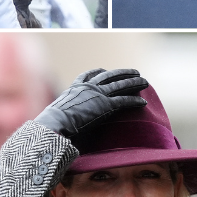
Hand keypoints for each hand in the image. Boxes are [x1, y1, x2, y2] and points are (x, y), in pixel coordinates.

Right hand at [34, 68, 148, 138]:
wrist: (54, 124)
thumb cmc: (51, 125)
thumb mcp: (56, 115)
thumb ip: (63, 115)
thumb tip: (58, 126)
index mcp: (74, 89)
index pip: (88, 75)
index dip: (98, 72)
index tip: (104, 70)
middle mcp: (87, 87)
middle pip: (109, 76)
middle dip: (122, 73)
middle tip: (133, 72)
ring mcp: (97, 95)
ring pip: (120, 85)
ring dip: (134, 82)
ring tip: (144, 82)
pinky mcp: (106, 105)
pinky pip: (124, 101)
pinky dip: (134, 100)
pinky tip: (143, 102)